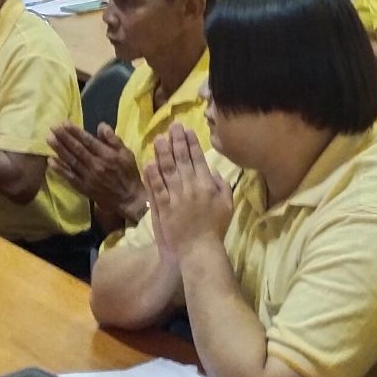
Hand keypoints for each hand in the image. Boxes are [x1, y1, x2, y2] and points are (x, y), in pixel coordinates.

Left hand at [48, 121, 147, 226]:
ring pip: (71, 161)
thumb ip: (114, 139)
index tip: (64, 123)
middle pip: (77, 149)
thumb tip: (101, 126)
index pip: (88, 141)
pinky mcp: (83, 187)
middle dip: (64, 137)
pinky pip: (69, 176)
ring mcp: (88, 177)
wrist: (128, 198)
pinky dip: (59, 169)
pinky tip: (51, 161)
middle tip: (52, 127)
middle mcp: (96, 165)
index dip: (75, 131)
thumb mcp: (127, 154)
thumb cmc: (128, 173)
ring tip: (49, 139)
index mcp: (107, 155)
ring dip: (59, 149)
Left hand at [140, 127, 231, 263]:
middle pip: (181, 160)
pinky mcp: (163, 207)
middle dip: (176, 141)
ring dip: (162, 153)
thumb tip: (214, 171)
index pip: (198, 159)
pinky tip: (149, 163)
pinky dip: (152, 175)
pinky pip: (156, 188)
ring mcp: (175, 196)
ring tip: (158, 138)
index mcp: (207, 185)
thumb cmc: (215, 230)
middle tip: (172, 126)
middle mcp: (190, 187)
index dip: (192, 143)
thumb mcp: (227, 206)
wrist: (198, 250)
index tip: (187, 130)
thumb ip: (222, 186)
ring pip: (167, 170)